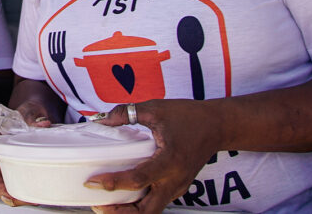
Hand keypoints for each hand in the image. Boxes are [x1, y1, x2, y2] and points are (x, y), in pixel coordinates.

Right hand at [0, 100, 53, 205]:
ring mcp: (20, 164)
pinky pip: (30, 182)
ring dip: (25, 195)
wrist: (39, 109)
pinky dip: (35, 189)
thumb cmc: (29, 110)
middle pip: (4, 185)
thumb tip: (42, 124)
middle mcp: (8, 159)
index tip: (9, 194)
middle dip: (14, 196)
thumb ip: (32, 117)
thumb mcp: (29, 110)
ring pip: (16, 186)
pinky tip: (46, 190)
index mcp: (0, 148)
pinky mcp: (33, 166)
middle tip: (31, 199)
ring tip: (38, 197)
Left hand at [84, 99, 220, 213]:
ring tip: (107, 204)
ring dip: (129, 212)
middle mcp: (174, 179)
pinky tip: (125, 195)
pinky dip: (139, 203)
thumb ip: (126, 113)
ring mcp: (178, 186)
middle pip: (146, 211)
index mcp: (169, 160)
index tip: (94, 182)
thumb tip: (101, 121)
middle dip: (120, 213)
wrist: (218, 125)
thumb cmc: (190, 116)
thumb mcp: (155, 109)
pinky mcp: (178, 187)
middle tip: (98, 204)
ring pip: (152, 210)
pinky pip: (157, 201)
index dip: (113, 182)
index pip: (138, 179)